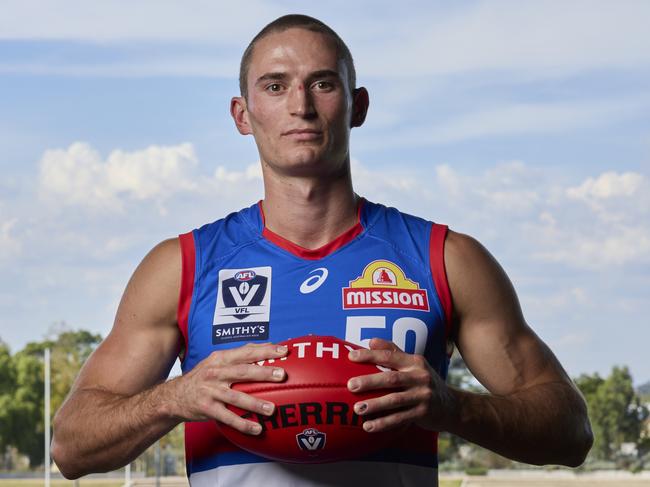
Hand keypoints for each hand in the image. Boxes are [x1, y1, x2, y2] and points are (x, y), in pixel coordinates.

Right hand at [168, 342, 287, 434]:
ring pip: (236, 397)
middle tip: (282, 375)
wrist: (174, 396)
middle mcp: (215, 373)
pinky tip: (257, 428)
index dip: (265, 351)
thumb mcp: (217, 361)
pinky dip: (242, 424)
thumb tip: (268, 346)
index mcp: (220, 359)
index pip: (245, 352)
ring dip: (255, 404)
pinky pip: (227, 418)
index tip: (283, 351)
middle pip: (242, 372)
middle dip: (263, 372)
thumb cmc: (204, 376)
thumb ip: (240, 354)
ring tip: (271, 409)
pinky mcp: (206, 408)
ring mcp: (210, 391)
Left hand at [346, 338, 452, 432]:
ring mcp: (423, 395)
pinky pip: (400, 419)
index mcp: (414, 362)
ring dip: (375, 405)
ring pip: (395, 400)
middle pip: (391, 378)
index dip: (370, 355)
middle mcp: (420, 377)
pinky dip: (383, 423)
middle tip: (351, 385)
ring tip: (357, 408)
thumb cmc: (424, 382)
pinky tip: (368, 426)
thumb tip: (371, 341)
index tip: (351, 356)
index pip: (389, 355)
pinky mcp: (423, 413)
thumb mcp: (414, 364)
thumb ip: (393, 352)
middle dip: (369, 381)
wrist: (451, 406)